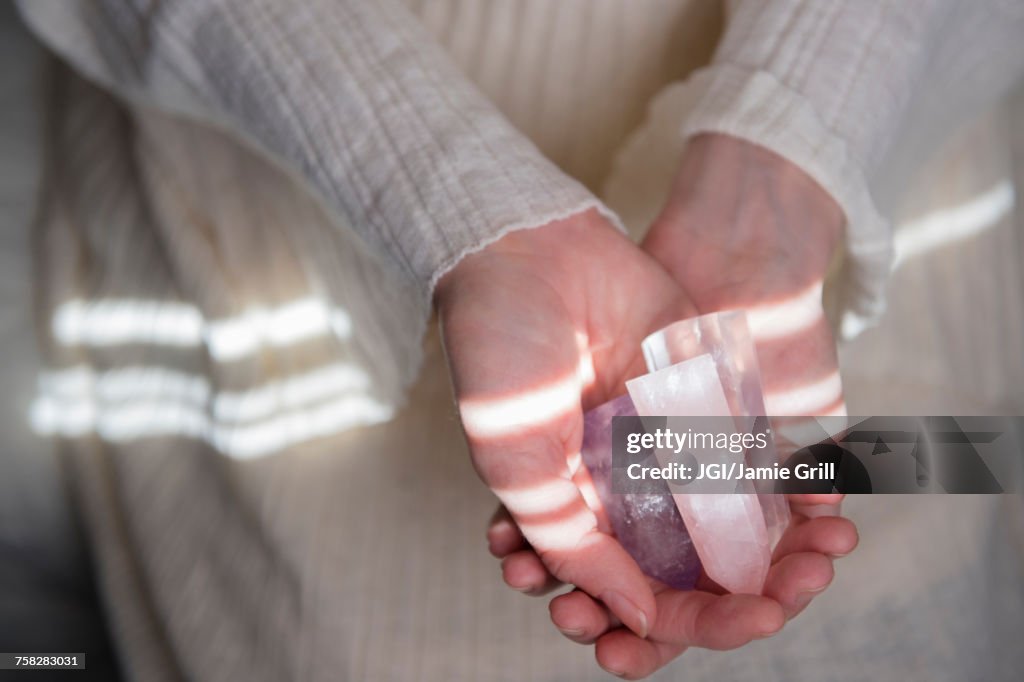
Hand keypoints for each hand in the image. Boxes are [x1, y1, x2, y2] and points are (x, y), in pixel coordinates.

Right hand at [479, 136, 857, 677]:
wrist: (530, 253)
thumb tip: (635, 614)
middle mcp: (627, 487)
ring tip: (823, 561)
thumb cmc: (501, 361)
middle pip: (692, 566)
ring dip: (784, 550)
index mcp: (578, 512)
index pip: (628, 592)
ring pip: (735, 519)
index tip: (713, 633)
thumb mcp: (519, 465)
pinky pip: (758, 453)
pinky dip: (796, 487)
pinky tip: (828, 514)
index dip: (666, 626)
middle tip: (773, 614)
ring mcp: (670, 442)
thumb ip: (571, 543)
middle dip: (735, 599)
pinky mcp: (707, 396)